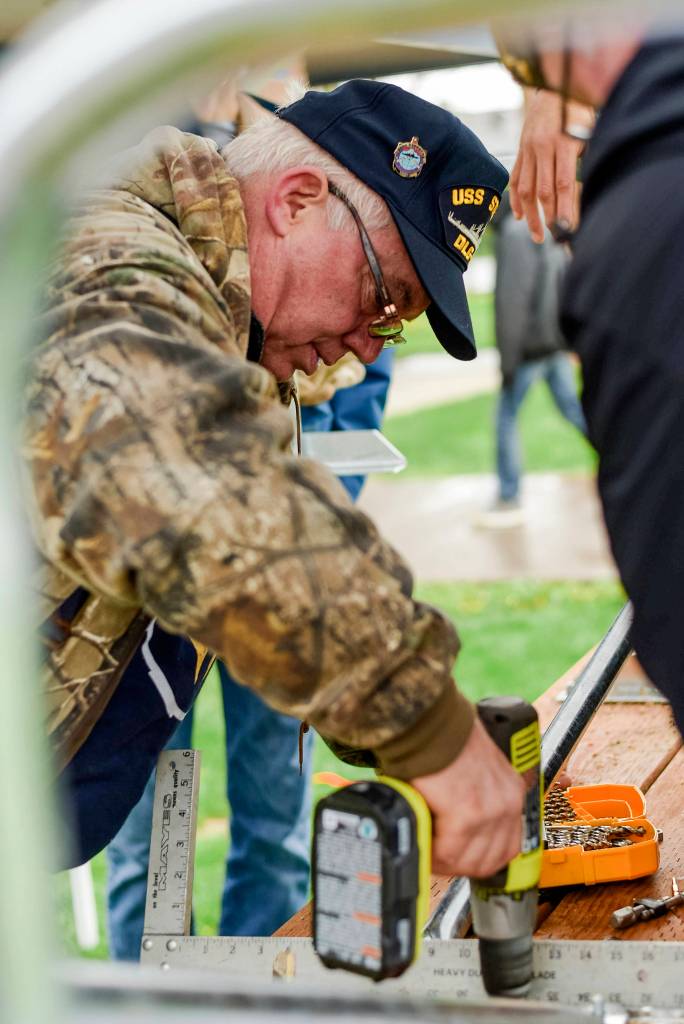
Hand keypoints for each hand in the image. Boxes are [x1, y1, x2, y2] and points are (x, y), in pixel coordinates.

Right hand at [410, 717, 524, 877]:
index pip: (507, 846)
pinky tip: (423, 842)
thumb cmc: (445, 737)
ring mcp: (489, 812)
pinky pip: (448, 853)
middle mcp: (506, 804)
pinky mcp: (466, 816)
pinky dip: (433, 854)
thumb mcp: (475, 769)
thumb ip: (474, 798)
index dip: (480, 859)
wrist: (432, 722)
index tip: (459, 858)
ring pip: (468, 862)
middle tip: (438, 858)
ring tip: (427, 851)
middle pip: (488, 860)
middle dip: (459, 865)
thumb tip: (455, 825)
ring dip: (444, 862)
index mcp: (511, 792)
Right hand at [510, 89, 592, 242]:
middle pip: (543, 191)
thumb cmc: (577, 106)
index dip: (564, 208)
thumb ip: (586, 155)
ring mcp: (528, 149)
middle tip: (554, 238)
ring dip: (531, 216)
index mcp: (562, 142)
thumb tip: (590, 187)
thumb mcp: (589, 126)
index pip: (562, 184)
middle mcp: (542, 147)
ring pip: (526, 190)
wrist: (552, 84)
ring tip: (537, 235)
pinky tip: (520, 215)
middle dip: (548, 218)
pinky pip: (515, 179)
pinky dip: (516, 200)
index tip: (567, 227)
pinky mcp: (520, 150)